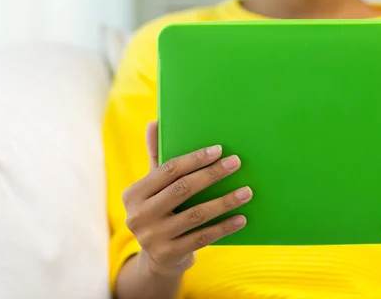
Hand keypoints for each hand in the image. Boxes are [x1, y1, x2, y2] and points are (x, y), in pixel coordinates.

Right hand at [121, 121, 251, 275]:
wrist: (156, 258)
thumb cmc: (159, 211)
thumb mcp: (153, 187)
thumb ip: (156, 157)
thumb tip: (154, 122)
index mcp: (133, 194)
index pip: (168, 170)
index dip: (194, 159)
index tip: (218, 150)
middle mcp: (139, 216)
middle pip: (182, 190)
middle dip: (212, 174)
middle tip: (236, 163)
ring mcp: (153, 238)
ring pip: (196, 214)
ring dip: (225, 201)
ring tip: (247, 191)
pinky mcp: (170, 255)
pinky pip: (203, 237)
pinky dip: (224, 226)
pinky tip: (241, 218)